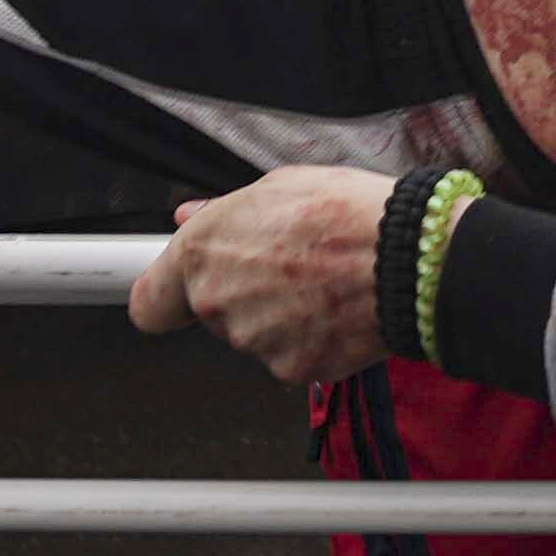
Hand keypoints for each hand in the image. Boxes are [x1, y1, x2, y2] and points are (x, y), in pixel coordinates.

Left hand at [124, 163, 393, 391]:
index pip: (148, 303)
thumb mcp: (279, 187)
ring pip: (253, 335)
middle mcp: (216, 301)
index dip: (165, 298)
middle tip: (287, 268)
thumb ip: (223, 211)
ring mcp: (252, 340)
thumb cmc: (347, 211)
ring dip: (278, 317)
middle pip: (211, 314)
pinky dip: (310, 340)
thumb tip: (189, 218)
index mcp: (203, 250)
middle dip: (241, 295)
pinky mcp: (290, 369)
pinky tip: (337, 309)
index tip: (178, 295)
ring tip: (322, 282)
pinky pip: (290, 356)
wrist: (407, 257)